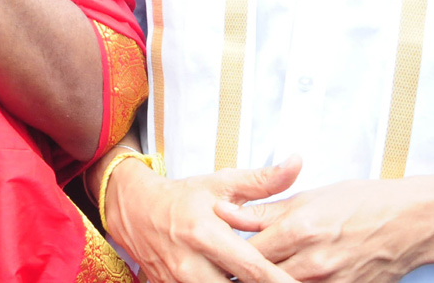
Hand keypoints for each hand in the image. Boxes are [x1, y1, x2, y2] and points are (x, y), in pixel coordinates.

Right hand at [104, 155, 302, 282]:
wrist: (135, 209)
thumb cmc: (184, 196)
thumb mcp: (221, 184)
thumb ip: (262, 180)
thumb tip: (298, 163)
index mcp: (205, 234)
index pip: (253, 269)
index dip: (280, 282)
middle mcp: (190, 264)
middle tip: (290, 282)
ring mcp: (178, 281)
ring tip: (262, 280)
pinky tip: (235, 281)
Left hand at [216, 174, 433, 282]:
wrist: (412, 222)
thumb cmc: (359, 201)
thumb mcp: (309, 197)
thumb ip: (265, 210)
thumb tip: (224, 211)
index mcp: (298, 227)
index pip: (247, 251)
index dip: (225, 257)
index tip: (206, 258)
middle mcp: (312, 260)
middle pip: (260, 278)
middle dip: (238, 278)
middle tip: (216, 273)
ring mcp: (331, 281)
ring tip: (244, 279)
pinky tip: (282, 281)